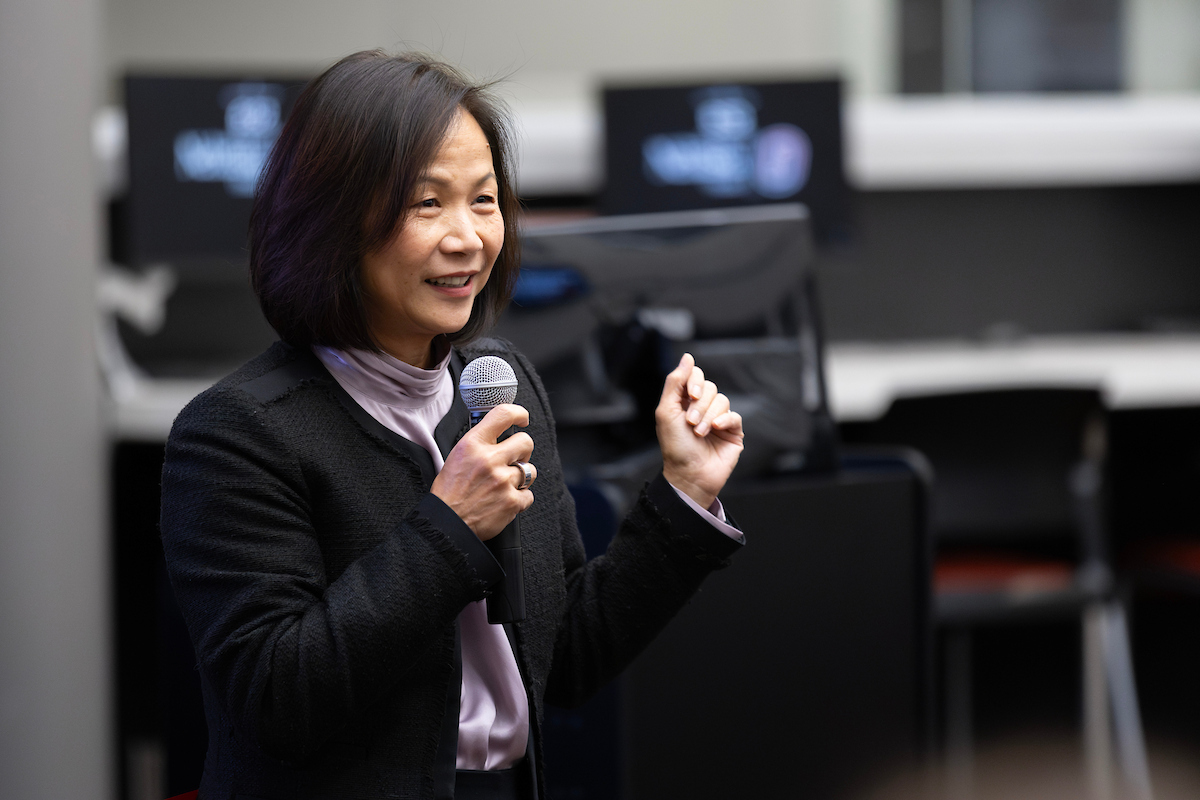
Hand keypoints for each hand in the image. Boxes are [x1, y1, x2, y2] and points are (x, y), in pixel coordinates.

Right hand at [432, 404, 536, 540]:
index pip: (503, 415)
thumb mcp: (456, 457)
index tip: (522, 418)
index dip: (518, 413)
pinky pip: (528, 495)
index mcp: (473, 445)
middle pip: (526, 442)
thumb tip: (496, 433)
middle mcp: (489, 460)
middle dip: (523, 450)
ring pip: (530, 470)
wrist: (447, 524)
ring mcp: (503, 481)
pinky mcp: (512, 502)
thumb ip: (478, 444)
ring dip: (520, 477)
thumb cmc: (449, 493)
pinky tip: (504, 500)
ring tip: (504, 484)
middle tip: (514, 458)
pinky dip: (519, 499)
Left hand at [656, 353, 743, 508]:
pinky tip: (715, 430)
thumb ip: (675, 382)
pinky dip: (724, 421)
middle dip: (699, 404)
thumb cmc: (675, 446)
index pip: (695, 375)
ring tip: (699, 432)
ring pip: (722, 400)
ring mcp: (718, 419)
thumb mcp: (667, 411)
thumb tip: (687, 357)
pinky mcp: (733, 431)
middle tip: (690, 423)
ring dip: (708, 416)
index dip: (694, 381)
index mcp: (685, 401)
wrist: (689, 474)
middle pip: (709, 387)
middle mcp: (702, 407)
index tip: (690, 396)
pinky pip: (734, 415)